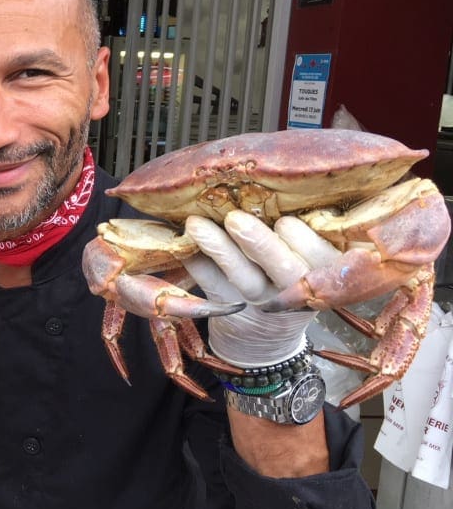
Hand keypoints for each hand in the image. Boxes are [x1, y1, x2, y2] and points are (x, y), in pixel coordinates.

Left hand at [181, 210, 340, 367]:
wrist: (264, 333)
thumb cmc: (291, 269)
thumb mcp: (311, 251)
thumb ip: (305, 224)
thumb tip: (280, 176)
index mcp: (326, 270)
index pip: (324, 256)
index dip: (306, 241)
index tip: (286, 221)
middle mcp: (296, 289)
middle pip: (285, 268)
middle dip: (261, 243)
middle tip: (235, 219)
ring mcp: (261, 302)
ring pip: (244, 277)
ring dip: (219, 249)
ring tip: (197, 225)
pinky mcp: (229, 309)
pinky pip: (210, 285)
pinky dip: (195, 263)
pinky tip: (181, 243)